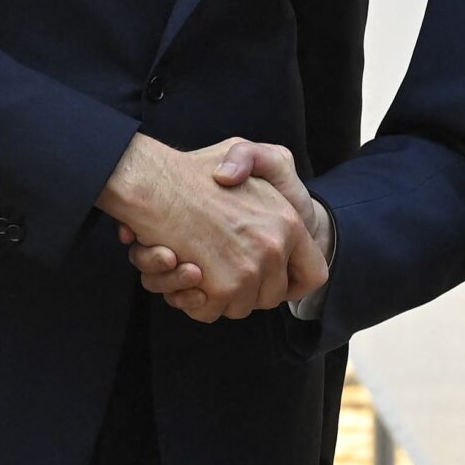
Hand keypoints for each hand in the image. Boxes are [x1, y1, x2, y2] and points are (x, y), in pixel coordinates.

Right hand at [98, 135, 324, 320]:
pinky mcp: (220, 288)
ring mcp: (249, 270)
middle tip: (222, 266)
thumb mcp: (245, 153)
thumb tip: (269, 206)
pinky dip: (193, 300)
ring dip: (216, 295)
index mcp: (288, 221)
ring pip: (239, 307)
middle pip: (272, 297)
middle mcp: (274, 247)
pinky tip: (179, 269)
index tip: (276, 276)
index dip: (295, 279)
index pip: (314, 274)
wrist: (150, 180)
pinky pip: (211, 312)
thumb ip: (270, 166)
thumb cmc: (197, 168)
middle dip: (249, 289)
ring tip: (194, 264)